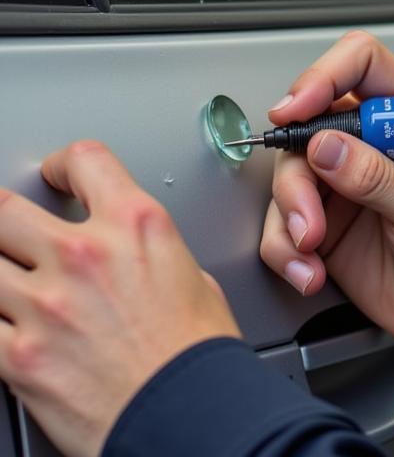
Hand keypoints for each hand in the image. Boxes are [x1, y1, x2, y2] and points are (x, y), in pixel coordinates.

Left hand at [0, 142, 240, 456]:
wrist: (188, 411)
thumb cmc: (198, 351)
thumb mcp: (193, 275)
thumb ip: (153, 254)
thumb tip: (142, 260)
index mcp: (135, 225)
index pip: (85, 160)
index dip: (62, 164)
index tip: (57, 175)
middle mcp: (85, 254)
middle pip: (5, 208)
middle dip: (4, 214)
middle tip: (10, 226)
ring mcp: (45, 303)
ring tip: (8, 276)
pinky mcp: (18, 355)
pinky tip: (5, 321)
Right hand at [260, 31, 393, 363]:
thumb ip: (377, 178)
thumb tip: (326, 146)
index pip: (361, 64)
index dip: (324, 76)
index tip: (297, 110)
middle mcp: (372, 142)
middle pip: (310, 122)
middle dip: (298, 170)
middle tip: (309, 212)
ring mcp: (344, 181)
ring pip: (288, 174)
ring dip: (290, 215)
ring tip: (313, 249)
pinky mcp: (323, 221)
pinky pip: (281, 222)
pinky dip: (285, 249)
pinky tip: (310, 270)